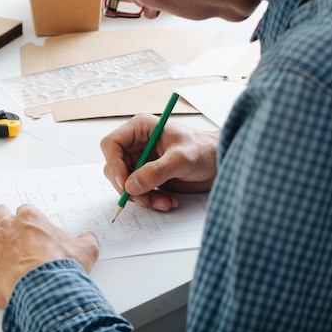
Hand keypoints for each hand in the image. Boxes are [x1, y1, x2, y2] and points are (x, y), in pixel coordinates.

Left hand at [0, 204, 98, 308]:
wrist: (43, 287)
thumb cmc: (60, 269)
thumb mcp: (84, 251)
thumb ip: (86, 241)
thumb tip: (89, 238)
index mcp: (32, 219)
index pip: (23, 209)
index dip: (22, 218)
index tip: (24, 226)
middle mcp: (9, 224)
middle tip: (1, 228)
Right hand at [101, 113, 218, 210]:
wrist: (220, 163)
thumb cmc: (205, 150)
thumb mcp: (181, 159)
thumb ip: (155, 171)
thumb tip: (131, 185)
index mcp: (140, 129)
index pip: (111, 144)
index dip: (114, 164)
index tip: (125, 183)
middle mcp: (137, 144)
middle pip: (114, 168)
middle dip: (129, 187)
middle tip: (145, 198)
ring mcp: (141, 161)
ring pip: (125, 183)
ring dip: (142, 197)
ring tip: (164, 202)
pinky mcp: (148, 176)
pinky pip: (138, 192)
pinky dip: (150, 200)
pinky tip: (168, 201)